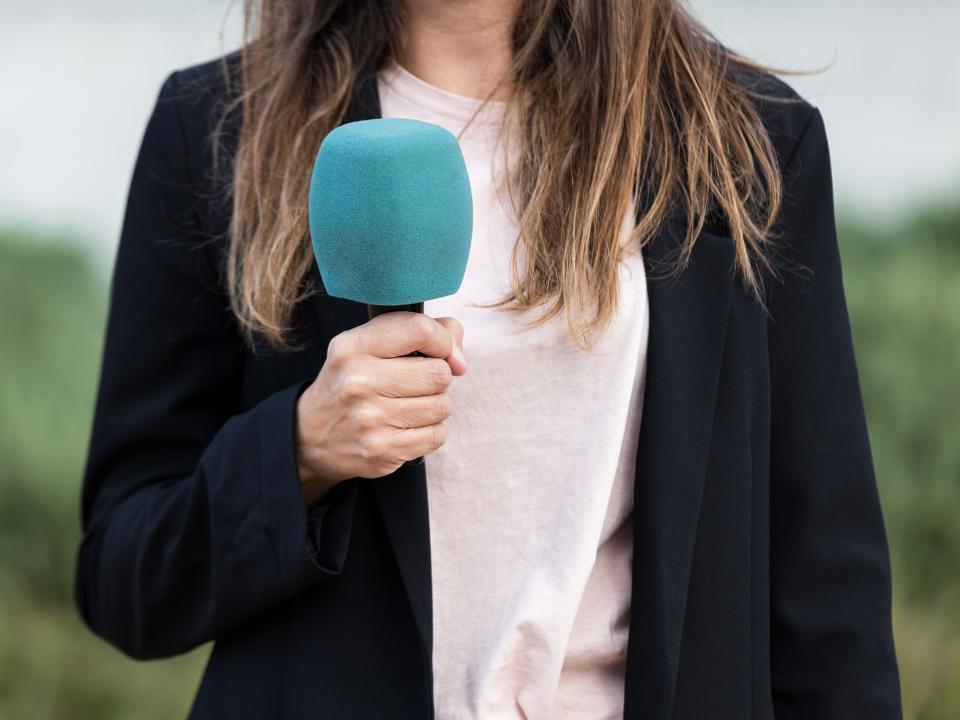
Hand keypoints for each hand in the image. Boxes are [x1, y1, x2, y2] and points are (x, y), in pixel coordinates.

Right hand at [294, 311, 465, 507]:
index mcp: (353, 347)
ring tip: (410, 404)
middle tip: (417, 381)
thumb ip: (419, 333)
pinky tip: (408, 425)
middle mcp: (358, 382)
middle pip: (439, 373)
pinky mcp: (382, 451)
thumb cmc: (352, 381)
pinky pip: (437, 435)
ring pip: (442, 406)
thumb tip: (458, 358)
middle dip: (438, 376)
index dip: (443, 339)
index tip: (441, 350)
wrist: (311, 435)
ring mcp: (370, 420)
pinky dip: (431, 430)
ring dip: (435, 405)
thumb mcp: (368, 345)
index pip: (419, 330)